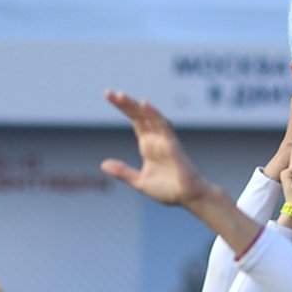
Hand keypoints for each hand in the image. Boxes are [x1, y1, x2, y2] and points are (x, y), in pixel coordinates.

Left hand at [101, 90, 212, 206]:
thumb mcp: (139, 182)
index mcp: (147, 144)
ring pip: (149, 117)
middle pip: (139, 115)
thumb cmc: (167, 189)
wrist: (188, 198)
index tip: (109, 95)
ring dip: (136, 106)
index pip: (134, 120)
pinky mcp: (172, 144)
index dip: (123, 107)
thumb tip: (103, 164)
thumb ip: (123, 172)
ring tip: (121, 96)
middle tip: (110, 93)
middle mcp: (155, 138)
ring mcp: (164, 139)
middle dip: (125, 104)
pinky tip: (144, 105)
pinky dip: (154, 114)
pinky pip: (163, 126)